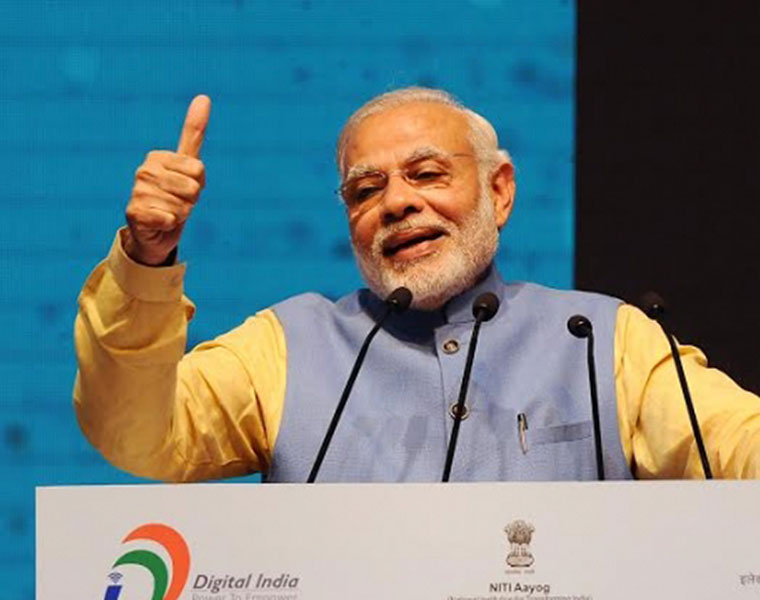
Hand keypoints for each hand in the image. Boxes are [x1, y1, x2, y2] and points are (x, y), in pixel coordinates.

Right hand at [124, 95, 210, 264]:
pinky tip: (159, 223)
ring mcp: (137, 191)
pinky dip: (170, 225)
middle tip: (177, 203)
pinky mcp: (134, 213)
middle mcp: (144, 171)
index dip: (199, 185)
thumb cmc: (175, 196)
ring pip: (182, 206)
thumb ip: (194, 133)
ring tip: (168, 212)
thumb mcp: (188, 165)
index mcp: (157, 156)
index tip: (185, 187)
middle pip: (192, 188)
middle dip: (191, 201)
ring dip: (181, 214)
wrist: (155, 231)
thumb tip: (204, 96)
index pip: (199, 171)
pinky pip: (170, 219)